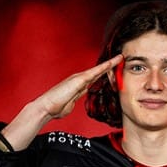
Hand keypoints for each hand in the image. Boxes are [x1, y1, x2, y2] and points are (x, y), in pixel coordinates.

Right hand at [1, 54, 122, 149]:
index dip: (103, 73)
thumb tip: (74, 102)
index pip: (94, 78)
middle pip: (98, 72)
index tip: (112, 71)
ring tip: (119, 58)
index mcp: (79, 86)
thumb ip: (74, 101)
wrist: (46, 107)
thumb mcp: (69, 105)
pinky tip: (111, 63)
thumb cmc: (55, 108)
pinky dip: (103, 67)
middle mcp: (79, 79)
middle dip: (109, 66)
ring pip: (97, 69)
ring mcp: (79, 78)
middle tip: (120, 59)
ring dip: (109, 64)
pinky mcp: (78, 80)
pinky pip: (94, 72)